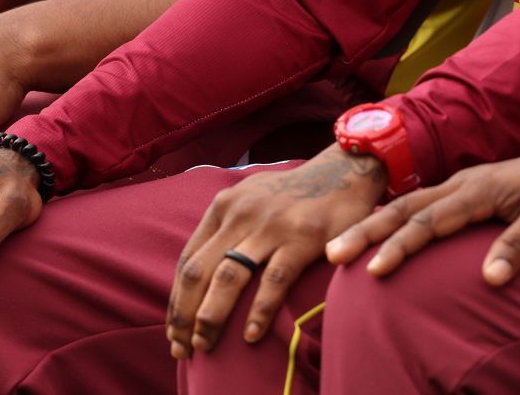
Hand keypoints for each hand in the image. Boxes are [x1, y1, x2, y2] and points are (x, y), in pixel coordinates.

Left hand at [165, 146, 385, 358]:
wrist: (345, 171)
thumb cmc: (294, 195)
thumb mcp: (251, 198)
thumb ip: (225, 227)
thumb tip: (199, 273)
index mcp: (225, 206)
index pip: (188, 259)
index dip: (177, 299)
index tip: (174, 329)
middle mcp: (242, 213)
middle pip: (198, 271)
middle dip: (184, 315)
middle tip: (182, 348)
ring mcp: (271, 225)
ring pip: (228, 277)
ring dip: (210, 316)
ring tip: (205, 345)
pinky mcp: (302, 238)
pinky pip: (273, 281)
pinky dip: (259, 311)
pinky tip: (250, 335)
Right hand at [328, 146, 519, 287]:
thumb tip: (491, 280)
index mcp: (479, 189)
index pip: (432, 221)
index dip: (401, 246)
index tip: (374, 270)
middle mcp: (462, 183)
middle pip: (407, 209)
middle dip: (368, 232)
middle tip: (333, 255)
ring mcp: (460, 184)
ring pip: (408, 203)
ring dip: (373, 225)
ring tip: (339, 248)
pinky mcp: (463, 190)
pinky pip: (420, 203)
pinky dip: (393, 217)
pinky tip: (375, 233)